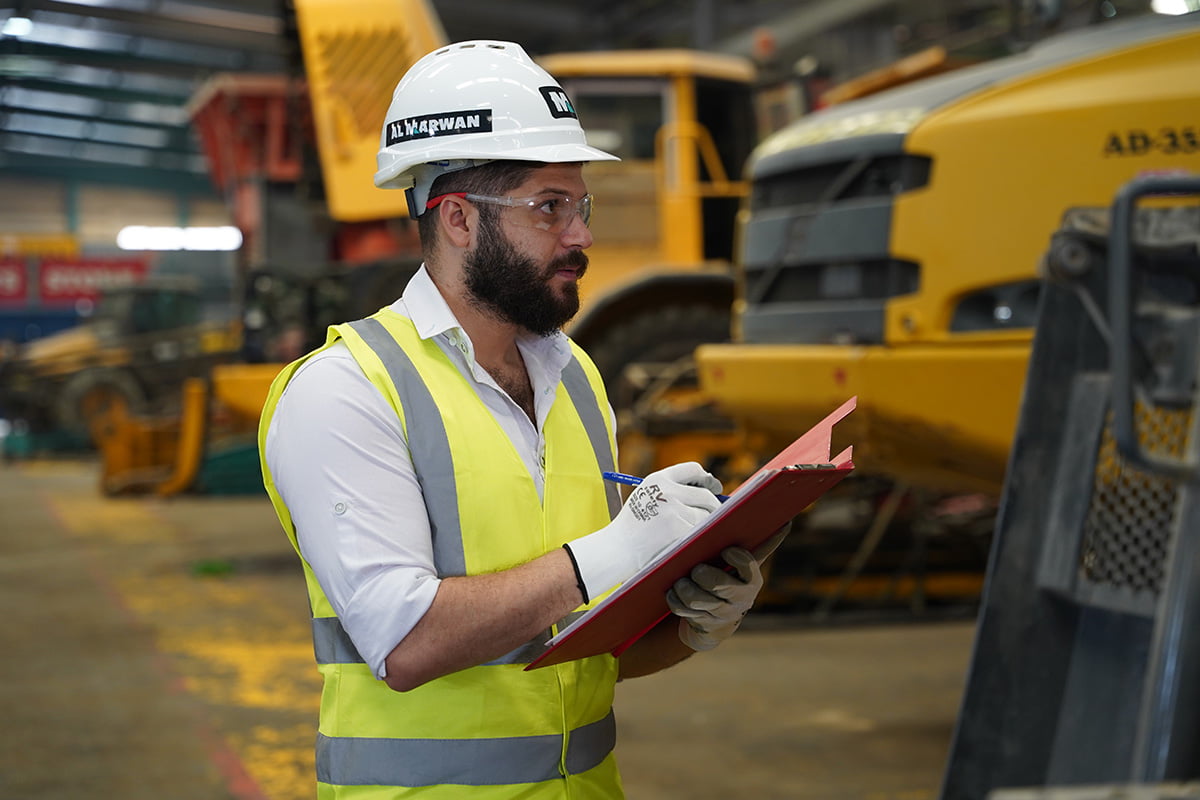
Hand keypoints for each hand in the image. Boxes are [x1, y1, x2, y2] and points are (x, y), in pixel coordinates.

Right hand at [566, 462, 723, 601]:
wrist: (619, 547)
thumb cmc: (635, 524)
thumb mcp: (647, 495)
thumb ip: (673, 488)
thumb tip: (710, 489)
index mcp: (659, 478)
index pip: (694, 469)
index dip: (706, 479)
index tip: (712, 487)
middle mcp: (668, 490)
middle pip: (706, 494)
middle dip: (712, 505)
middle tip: (713, 513)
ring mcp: (674, 509)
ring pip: (706, 513)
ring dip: (705, 522)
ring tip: (691, 529)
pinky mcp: (680, 528)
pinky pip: (701, 529)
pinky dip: (699, 535)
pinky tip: (688, 539)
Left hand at [667, 522, 790, 650]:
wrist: (722, 619)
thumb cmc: (732, 579)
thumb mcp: (745, 565)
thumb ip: (759, 546)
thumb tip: (786, 523)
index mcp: (752, 579)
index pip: (749, 567)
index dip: (737, 559)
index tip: (726, 551)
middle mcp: (740, 598)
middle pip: (720, 586)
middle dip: (704, 575)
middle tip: (696, 568)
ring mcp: (722, 613)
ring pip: (699, 601)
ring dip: (686, 589)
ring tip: (680, 581)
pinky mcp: (704, 623)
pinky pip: (686, 612)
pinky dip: (676, 601)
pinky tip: (673, 592)